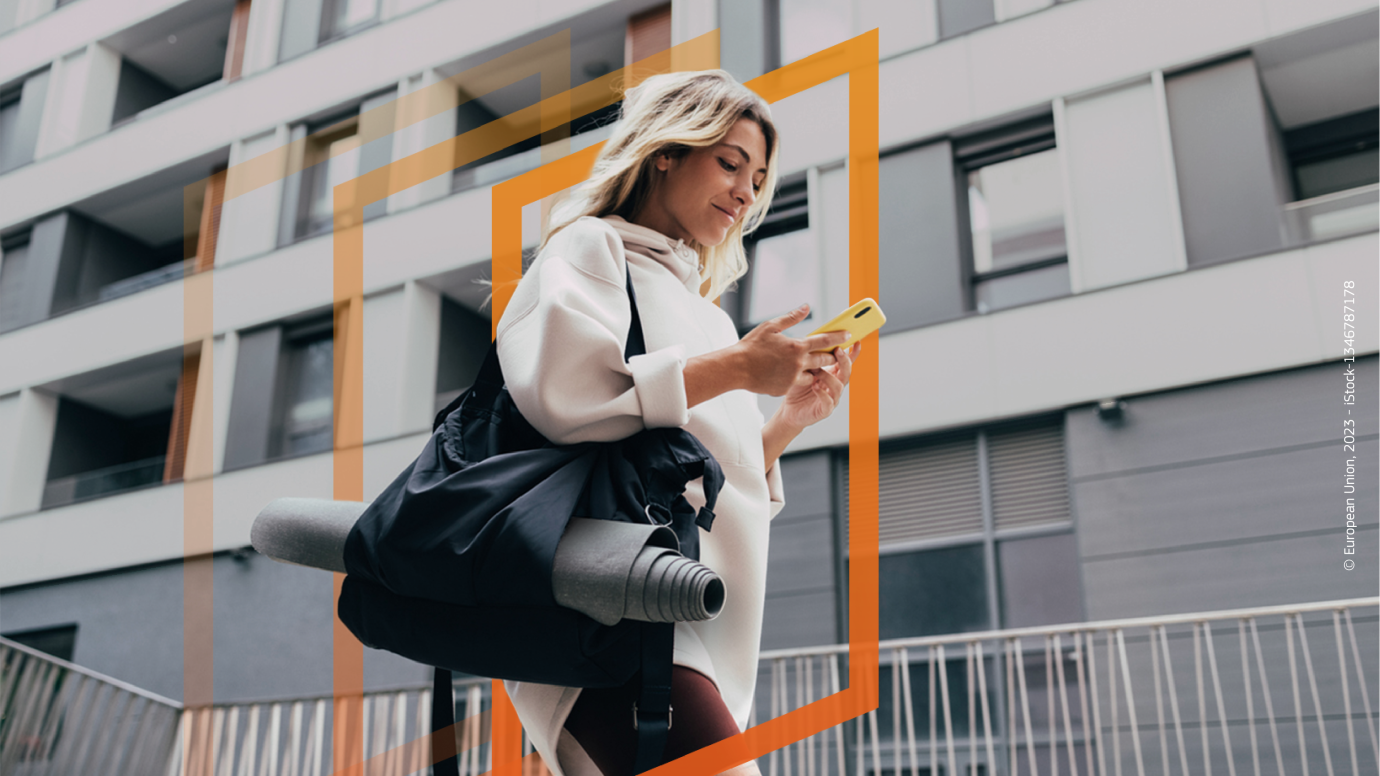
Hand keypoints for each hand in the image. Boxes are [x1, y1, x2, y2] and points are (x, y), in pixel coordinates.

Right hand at [732, 304, 852, 396]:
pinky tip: (790, 373)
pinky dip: (798, 378)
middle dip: (831, 356)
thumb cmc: (751, 346)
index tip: (848, 335)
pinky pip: (797, 383)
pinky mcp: (785, 389)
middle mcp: (798, 364)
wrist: (736, 368)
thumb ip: (791, 317)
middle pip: (824, 361)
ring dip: (815, 370)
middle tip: (834, 352)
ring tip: (811, 364)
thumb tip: (806, 307)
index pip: (824, 341)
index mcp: (796, 346)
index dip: (838, 337)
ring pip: (813, 375)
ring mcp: (792, 378)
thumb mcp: (770, 326)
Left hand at [776, 338, 860, 429]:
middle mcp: (835, 385)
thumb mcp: (803, 370)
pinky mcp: (825, 410)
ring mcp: (832, 398)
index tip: (857, 341)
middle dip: (844, 361)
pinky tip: (814, 387)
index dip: (853, 353)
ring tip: (815, 370)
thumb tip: (811, 340)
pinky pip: (828, 402)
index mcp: (832, 374)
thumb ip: (811, 359)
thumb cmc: (797, 389)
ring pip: (838, 386)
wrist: (789, 411)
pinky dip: (822, 394)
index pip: (846, 362)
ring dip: (828, 376)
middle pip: (846, 372)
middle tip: (838, 351)